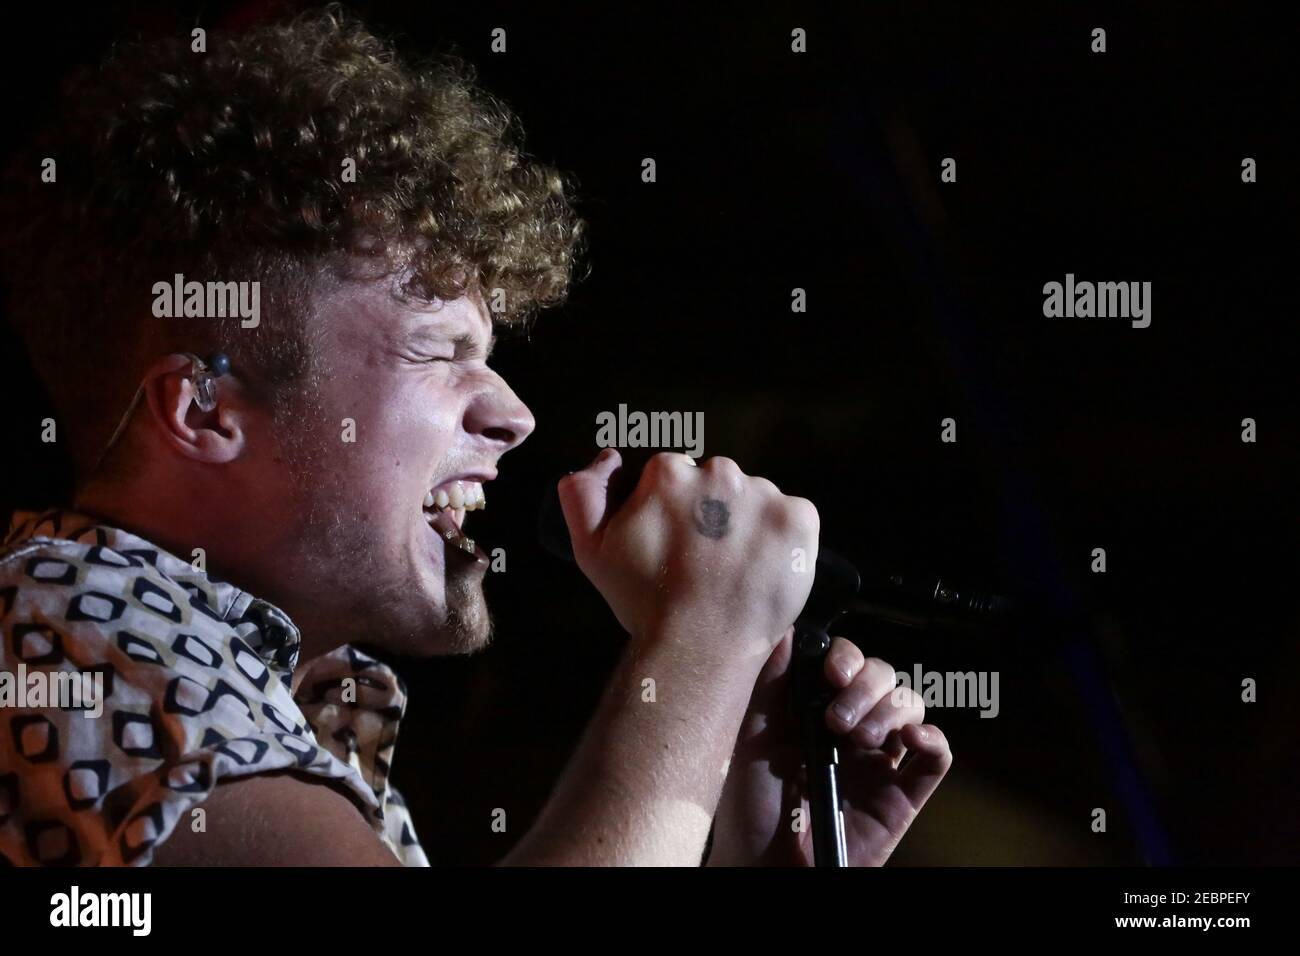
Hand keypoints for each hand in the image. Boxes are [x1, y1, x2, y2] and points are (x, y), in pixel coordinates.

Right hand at [557, 449, 818, 661]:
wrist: (699, 647)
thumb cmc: (644, 602)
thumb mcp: (592, 549)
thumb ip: (583, 494)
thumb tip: (608, 458)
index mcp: (668, 472)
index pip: (676, 475)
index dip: (674, 510)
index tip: (676, 542)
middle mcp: (719, 471)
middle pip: (717, 482)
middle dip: (712, 511)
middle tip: (706, 559)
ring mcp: (763, 493)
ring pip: (755, 498)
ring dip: (748, 523)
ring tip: (736, 569)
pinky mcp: (798, 518)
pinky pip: (793, 515)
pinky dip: (783, 538)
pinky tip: (765, 568)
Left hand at [707, 631, 952, 865]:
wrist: (769, 867)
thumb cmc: (751, 809)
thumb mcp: (750, 738)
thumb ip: (769, 684)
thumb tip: (785, 631)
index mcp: (814, 710)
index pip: (846, 663)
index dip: (846, 658)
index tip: (832, 674)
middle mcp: (850, 729)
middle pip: (883, 677)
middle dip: (866, 687)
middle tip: (837, 720)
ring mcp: (878, 760)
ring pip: (910, 706)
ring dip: (890, 711)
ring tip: (860, 739)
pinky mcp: (902, 794)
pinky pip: (936, 758)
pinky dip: (934, 739)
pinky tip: (913, 740)